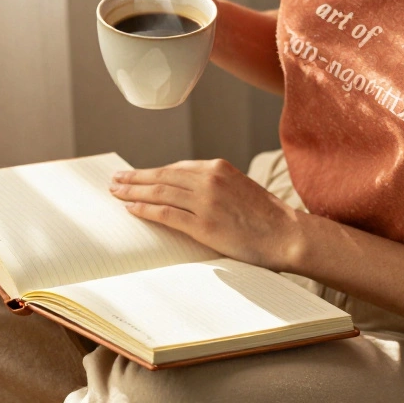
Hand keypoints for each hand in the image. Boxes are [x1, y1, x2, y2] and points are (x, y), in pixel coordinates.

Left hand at [108, 159, 305, 271]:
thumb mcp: (240, 189)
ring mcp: (205, 201)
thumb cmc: (267, 217)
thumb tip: (189, 192)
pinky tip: (131, 208)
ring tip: (116, 192)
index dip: (153, 172)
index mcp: (218, 168)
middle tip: (116, 179)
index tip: (137, 175)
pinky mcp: (203, 225)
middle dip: (136, 177)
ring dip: (133, 191)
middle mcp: (209, 179)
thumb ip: (216, 186)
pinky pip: (165, 213)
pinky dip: (144, 209)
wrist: (288, 235)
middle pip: (162, 176)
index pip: (176, 168)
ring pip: (159, 192)